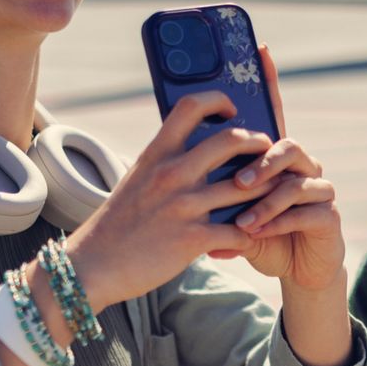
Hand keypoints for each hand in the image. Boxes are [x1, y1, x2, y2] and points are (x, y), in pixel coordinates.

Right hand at [64, 90, 281, 308]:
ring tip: (274, 193)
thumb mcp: (137, 179)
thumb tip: (194, 148)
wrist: (92, 266)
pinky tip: (252, 235)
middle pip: (232, 140)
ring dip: (267, 189)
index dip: (218, 99)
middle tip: (267, 151)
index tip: (232, 110)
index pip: (191, 106)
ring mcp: (184, 206)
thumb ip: (165, 162)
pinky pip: (239, 231)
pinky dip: (251, 234)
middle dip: (259, 143)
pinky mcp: (193, 239)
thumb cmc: (118, 224)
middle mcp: (172, 173)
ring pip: (246, 186)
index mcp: (157, 154)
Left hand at [230, 45, 345, 291]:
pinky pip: (307, 211)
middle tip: (238, 180)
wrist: (294, 270)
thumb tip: (170, 168)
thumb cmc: (258, 233)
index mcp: (275, 158)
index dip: (269, 80)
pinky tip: (259, 232)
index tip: (260, 48)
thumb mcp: (230, 210)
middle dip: (263, 161)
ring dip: (268, 197)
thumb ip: (212, 190)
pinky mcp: (328, 217)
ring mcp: (319, 189)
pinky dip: (279, 221)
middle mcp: (302, 166)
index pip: (272, 112)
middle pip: (288, 145)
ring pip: (299, 180)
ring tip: (244, 216)